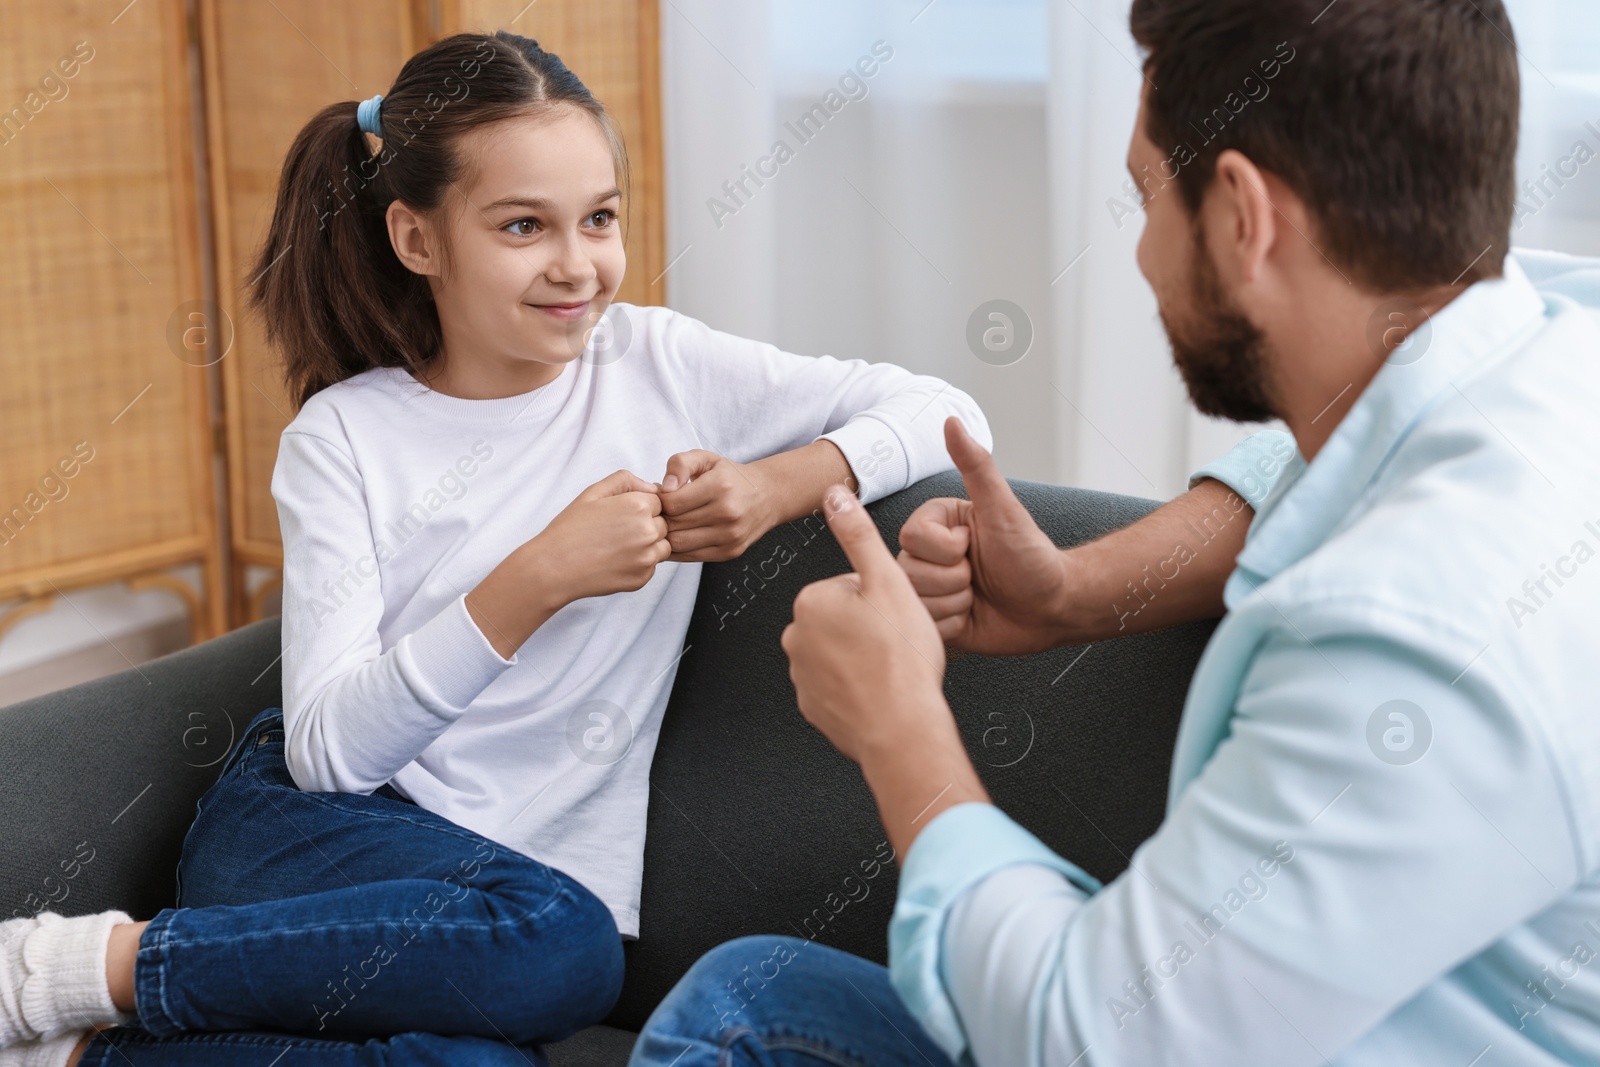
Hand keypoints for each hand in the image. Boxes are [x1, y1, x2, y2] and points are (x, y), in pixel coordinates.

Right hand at [531, 469, 671, 602]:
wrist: (554, 568)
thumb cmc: (571, 529)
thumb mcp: (593, 493)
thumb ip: (626, 480)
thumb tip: (653, 487)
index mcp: (638, 506)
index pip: (659, 502)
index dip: (639, 507)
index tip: (619, 515)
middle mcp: (647, 532)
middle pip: (663, 523)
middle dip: (646, 525)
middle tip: (617, 532)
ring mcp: (646, 558)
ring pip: (662, 546)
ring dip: (648, 545)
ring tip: (618, 546)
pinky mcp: (642, 578)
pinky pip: (652, 566)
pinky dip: (639, 564)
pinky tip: (615, 561)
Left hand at [658, 449, 777, 561]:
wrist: (768, 496)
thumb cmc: (730, 476)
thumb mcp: (706, 459)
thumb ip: (680, 464)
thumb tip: (664, 488)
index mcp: (719, 486)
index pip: (672, 502)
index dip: (660, 500)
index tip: (662, 496)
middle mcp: (727, 513)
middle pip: (674, 524)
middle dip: (661, 518)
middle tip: (661, 511)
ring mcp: (730, 536)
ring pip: (679, 544)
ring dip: (667, 535)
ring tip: (668, 523)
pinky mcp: (730, 552)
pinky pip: (690, 557)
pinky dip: (677, 549)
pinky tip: (678, 535)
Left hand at [782, 485, 947, 766]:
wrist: (902, 729)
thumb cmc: (901, 658)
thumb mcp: (888, 581)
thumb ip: (858, 534)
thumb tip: (833, 494)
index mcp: (810, 601)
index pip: (849, 586)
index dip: (880, 600)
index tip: (895, 619)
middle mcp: (795, 637)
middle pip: (841, 619)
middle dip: (867, 628)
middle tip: (895, 645)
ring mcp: (800, 676)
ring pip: (839, 652)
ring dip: (862, 657)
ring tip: (890, 670)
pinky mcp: (811, 707)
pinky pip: (836, 686)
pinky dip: (856, 687)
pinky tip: (879, 692)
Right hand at [897, 417, 1073, 654]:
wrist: (1053, 607)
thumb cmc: (1033, 556)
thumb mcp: (1003, 510)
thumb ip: (976, 466)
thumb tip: (953, 421)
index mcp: (937, 526)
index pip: (912, 538)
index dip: (946, 549)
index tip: (973, 546)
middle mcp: (928, 557)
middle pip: (910, 572)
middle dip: (953, 579)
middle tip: (979, 575)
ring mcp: (929, 591)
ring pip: (916, 603)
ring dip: (954, 603)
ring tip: (978, 596)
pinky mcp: (935, 622)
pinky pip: (925, 629)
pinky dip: (953, 626)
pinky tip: (973, 617)